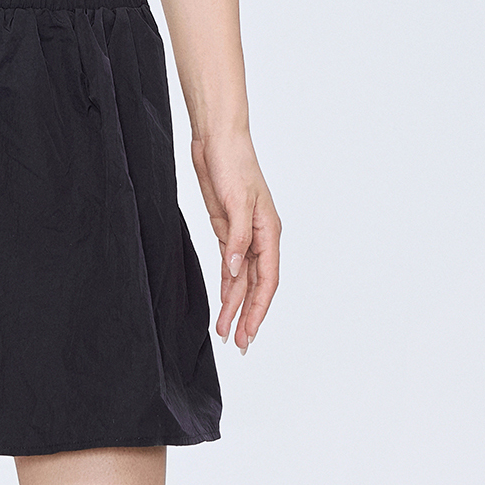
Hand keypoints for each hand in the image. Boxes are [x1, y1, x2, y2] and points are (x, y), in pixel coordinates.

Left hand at [191, 131, 279, 354]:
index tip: (248, 333)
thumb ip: (236, 239)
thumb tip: (235, 270)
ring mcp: (243, 236)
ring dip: (234, 305)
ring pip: (241, 280)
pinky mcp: (227, 230)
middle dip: (247, 316)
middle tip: (238, 344)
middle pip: (256, 286)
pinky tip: (224, 301)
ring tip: (225, 331)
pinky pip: (230, 266)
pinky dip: (227, 285)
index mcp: (268, 232)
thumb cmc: (232, 163)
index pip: (267, 280)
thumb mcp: (235, 201)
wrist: (217, 141)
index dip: (258, 309)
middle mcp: (259, 238)